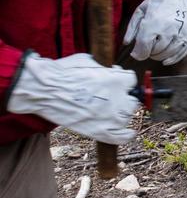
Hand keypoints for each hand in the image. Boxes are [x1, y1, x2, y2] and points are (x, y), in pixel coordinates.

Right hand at [6, 53, 138, 144]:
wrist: (43, 90)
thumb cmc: (62, 73)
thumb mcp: (89, 61)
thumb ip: (105, 68)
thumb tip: (112, 71)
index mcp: (117, 80)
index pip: (131, 81)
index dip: (122, 82)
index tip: (115, 84)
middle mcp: (118, 98)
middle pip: (132, 100)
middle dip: (123, 98)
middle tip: (110, 99)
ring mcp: (110, 117)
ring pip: (127, 116)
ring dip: (121, 114)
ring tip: (107, 112)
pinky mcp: (100, 132)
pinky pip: (123, 137)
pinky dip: (126, 135)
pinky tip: (126, 132)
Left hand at [125, 0, 186, 64]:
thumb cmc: (159, 2)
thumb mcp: (140, 11)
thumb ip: (132, 29)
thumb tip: (127, 44)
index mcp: (154, 23)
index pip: (143, 48)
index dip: (138, 53)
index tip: (137, 53)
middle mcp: (169, 29)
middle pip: (155, 52)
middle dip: (149, 52)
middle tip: (148, 47)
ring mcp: (183, 33)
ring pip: (168, 54)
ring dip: (160, 55)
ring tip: (157, 49)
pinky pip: (182, 54)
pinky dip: (172, 59)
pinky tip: (166, 60)